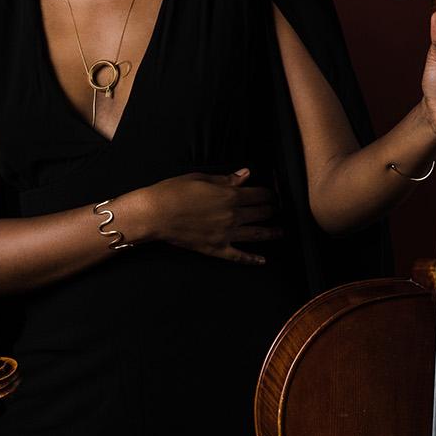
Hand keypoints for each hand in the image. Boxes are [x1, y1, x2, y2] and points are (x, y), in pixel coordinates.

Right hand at [132, 169, 279, 264]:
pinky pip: (239, 256)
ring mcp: (226, 234)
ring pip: (257, 234)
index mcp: (229, 196)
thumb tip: (245, 174)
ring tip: (281, 231)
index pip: (259, 194)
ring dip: (272, 232)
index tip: (273, 193)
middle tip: (277, 209)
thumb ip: (226, 179)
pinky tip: (262, 260)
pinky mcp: (216, 249)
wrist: (154, 214)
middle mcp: (232, 216)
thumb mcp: (200, 178)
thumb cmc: (173, 192)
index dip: (269, 193)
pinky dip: (252, 259)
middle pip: (261, 213)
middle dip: (272, 209)